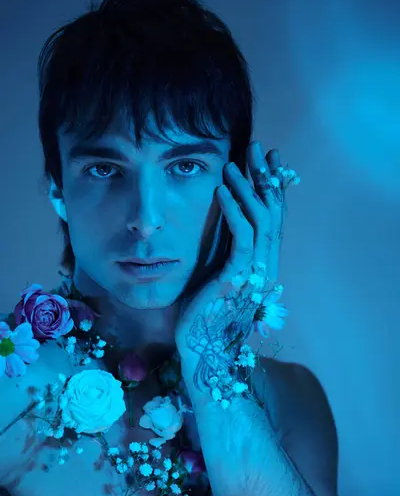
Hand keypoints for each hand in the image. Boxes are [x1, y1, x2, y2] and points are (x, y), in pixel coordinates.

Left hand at [175, 142, 288, 374]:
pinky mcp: (238, 278)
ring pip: (261, 220)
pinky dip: (233, 209)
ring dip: (248, 188)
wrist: (199, 346)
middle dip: (265, 178)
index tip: (267, 160)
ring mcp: (255, 272)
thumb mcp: (218, 273)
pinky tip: (222, 190)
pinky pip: (241, 237)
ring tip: (234, 164)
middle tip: (258, 148)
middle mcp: (265, 265)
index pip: (273, 218)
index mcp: (263, 264)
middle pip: (272, 212)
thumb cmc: (203, 311)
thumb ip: (227, 251)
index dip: (272, 187)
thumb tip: (225, 224)